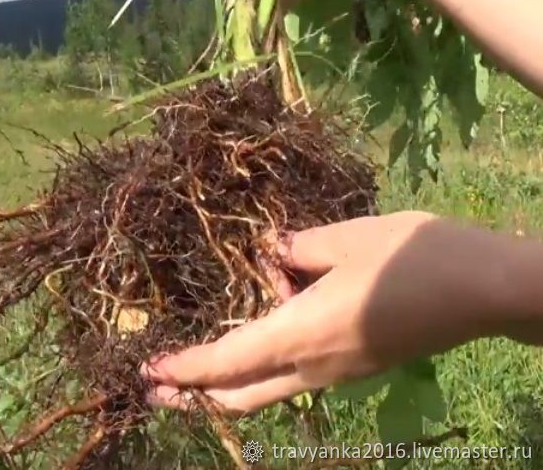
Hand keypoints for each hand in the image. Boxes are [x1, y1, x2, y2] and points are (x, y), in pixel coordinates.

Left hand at [142, 211, 529, 414]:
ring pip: (266, 390)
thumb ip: (295, 248)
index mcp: (303, 332)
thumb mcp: (346, 237)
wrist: (483, 289)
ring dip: (227, 383)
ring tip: (197, 364)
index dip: (185, 369)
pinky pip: (294, 374)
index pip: (226, 362)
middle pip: (241, 397)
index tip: (151, 370)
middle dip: (195, 395)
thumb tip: (269, 253)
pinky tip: (262, 331)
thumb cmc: (414, 255)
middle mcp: (314, 366)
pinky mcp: (357, 367)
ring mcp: (338, 374)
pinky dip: (262, 366)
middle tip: (160, 385)